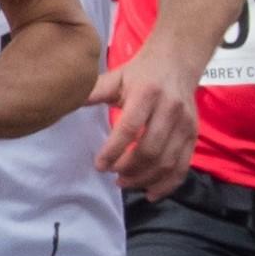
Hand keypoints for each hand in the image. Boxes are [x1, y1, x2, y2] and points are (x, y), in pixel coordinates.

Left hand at [90, 52, 200, 197]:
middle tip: (112, 175)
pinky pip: (183, 165)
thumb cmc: (140, 73)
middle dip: (128, 169)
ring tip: (124, 182)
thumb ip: (92, 92)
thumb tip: (61, 104)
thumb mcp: (114, 78)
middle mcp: (170, 109)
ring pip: (167, 162)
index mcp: (147, 93)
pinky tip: (151, 193)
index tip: (99, 165)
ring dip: (144, 179)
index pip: (129, 128)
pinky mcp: (193, 134)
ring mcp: (185, 124)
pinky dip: (168, 184)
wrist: (177, 62)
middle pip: (150, 150)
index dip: (113, 151)